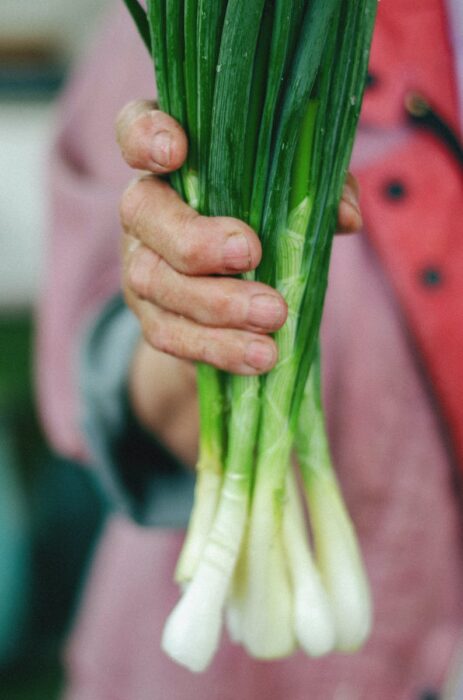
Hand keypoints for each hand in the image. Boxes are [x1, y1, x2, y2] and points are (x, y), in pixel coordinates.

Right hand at [116, 100, 361, 462]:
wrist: (233, 299)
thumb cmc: (265, 226)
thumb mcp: (295, 199)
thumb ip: (321, 190)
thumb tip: (345, 216)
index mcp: (174, 164)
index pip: (136, 129)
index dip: (144, 135)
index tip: (176, 152)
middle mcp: (145, 209)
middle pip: (142, 212)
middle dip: (194, 238)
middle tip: (250, 253)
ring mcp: (140, 265)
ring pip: (156, 281)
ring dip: (217, 304)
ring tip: (274, 317)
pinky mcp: (152, 317)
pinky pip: (171, 335)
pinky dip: (218, 348)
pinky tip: (260, 356)